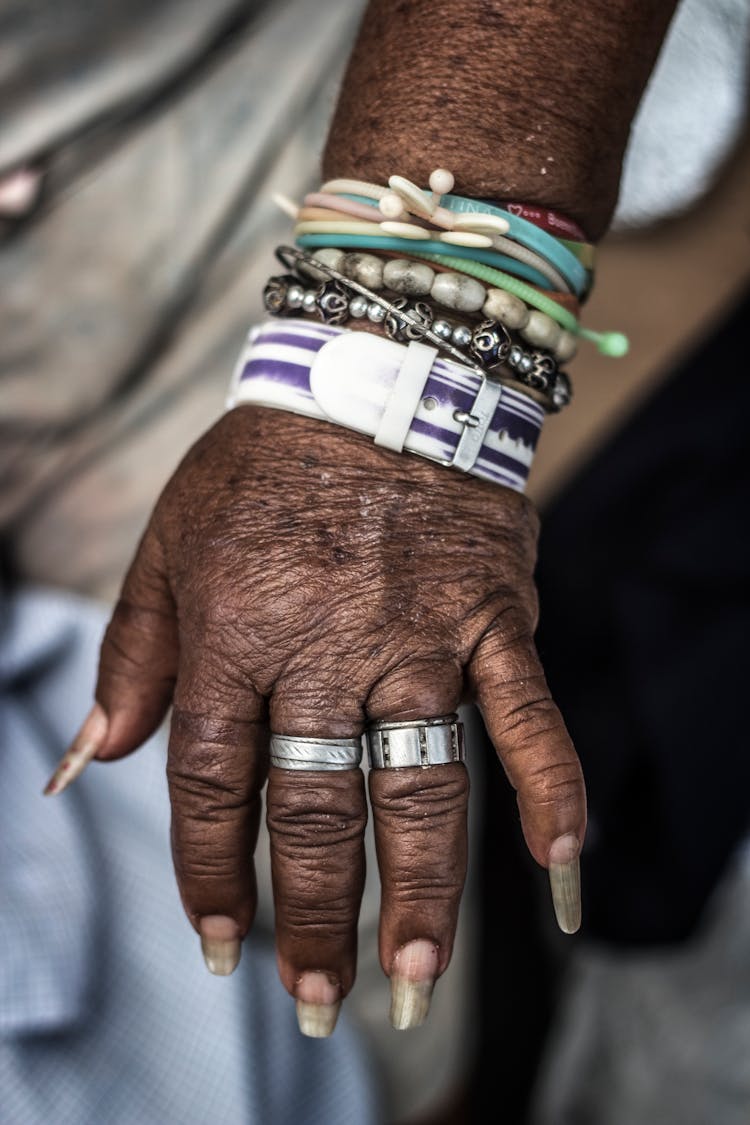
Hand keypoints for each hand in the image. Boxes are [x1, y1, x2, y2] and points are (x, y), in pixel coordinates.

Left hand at [46, 404, 585, 1034]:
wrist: (375, 370)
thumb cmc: (263, 464)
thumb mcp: (168, 540)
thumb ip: (132, 653)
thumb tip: (86, 760)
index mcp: (235, 633)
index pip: (213, 782)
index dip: (210, 871)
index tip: (218, 942)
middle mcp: (325, 650)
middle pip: (312, 807)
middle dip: (308, 911)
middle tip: (314, 996)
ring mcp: (417, 638)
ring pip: (416, 785)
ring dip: (417, 889)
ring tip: (412, 976)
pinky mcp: (490, 617)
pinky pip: (526, 713)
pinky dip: (550, 788)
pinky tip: (557, 867)